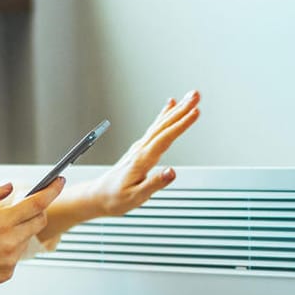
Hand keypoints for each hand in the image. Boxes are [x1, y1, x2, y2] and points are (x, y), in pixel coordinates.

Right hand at [0, 179, 66, 294]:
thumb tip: (8, 187)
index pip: (36, 203)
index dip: (51, 190)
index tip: (59, 181)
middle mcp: (10, 243)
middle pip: (39, 220)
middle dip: (38, 210)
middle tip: (24, 205)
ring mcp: (11, 260)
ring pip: (27, 238)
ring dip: (20, 229)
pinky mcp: (7, 273)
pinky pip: (16, 254)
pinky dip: (9, 247)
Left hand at [87, 90, 200, 217]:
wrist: (99, 196)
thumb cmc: (115, 198)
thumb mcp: (136, 197)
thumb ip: (154, 184)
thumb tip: (171, 172)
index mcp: (142, 160)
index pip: (165, 138)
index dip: (181, 125)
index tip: (194, 112)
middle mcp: (141, 149)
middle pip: (164, 125)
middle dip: (182, 110)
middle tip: (196, 96)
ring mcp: (140, 147)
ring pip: (161, 124)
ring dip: (176, 110)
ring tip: (189, 97)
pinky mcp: (141, 148)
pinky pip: (156, 128)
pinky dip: (164, 115)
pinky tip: (170, 106)